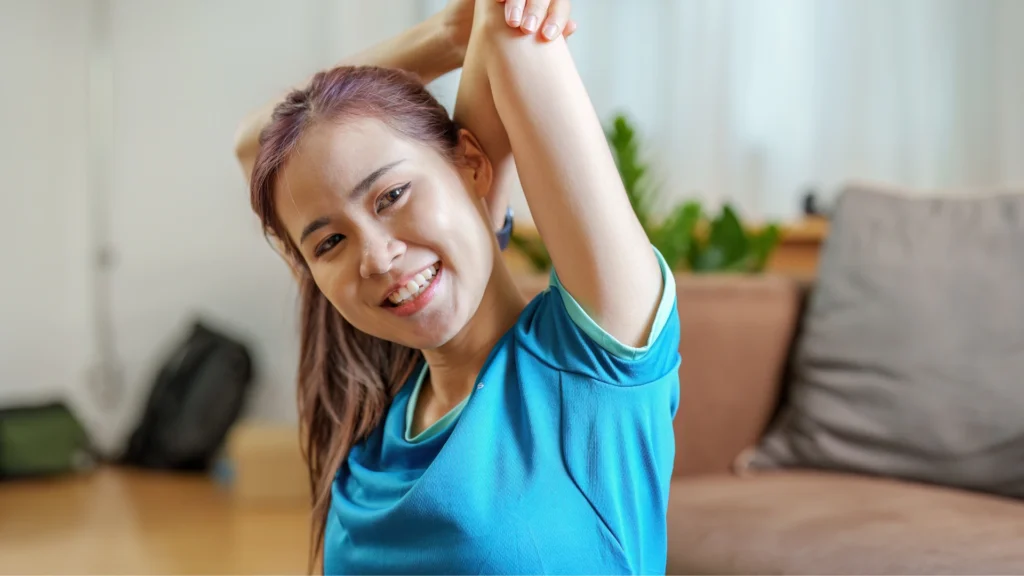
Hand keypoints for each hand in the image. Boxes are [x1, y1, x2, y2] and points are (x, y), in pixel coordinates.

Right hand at [443, 0, 575, 60]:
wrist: (464, 40)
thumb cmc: (503, 47)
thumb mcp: (528, 47)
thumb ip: (552, 37)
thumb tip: (572, 26)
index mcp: (546, 4)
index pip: (559, 5)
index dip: (556, 18)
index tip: (548, 36)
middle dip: (537, 10)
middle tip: (528, 30)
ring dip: (519, 1)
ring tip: (512, 21)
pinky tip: (499, 2)